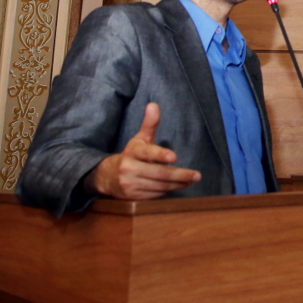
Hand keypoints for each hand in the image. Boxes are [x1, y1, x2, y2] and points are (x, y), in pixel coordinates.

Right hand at [85, 103, 200, 199]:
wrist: (106, 177)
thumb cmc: (131, 155)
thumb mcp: (139, 139)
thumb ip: (149, 124)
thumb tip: (153, 105)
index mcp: (132, 152)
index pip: (146, 153)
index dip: (159, 155)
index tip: (174, 156)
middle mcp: (129, 169)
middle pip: (158, 173)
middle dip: (179, 175)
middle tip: (196, 175)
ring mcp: (131, 185)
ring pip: (159, 186)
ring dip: (178, 184)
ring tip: (192, 180)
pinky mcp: (133, 198)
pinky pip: (155, 195)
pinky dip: (169, 191)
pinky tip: (181, 186)